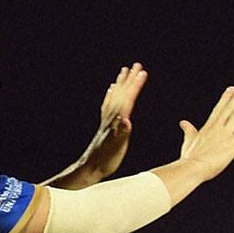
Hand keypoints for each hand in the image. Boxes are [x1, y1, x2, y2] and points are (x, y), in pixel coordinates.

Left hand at [81, 63, 148, 178]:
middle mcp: (111, 117)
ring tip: (124, 71)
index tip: (143, 72)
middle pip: (122, 93)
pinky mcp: (105, 125)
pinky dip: (112, 94)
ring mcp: (106, 120)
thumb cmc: (106, 159)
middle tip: (137, 65)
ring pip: (115, 96)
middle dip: (130, 79)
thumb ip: (122, 133)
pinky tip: (112, 90)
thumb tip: (127, 120)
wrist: (90, 167)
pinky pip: (108, 104)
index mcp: (117, 121)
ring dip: (121, 83)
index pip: (128, 99)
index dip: (136, 85)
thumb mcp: (117, 148)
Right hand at [178, 84, 233, 180]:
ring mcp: (227, 134)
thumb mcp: (188, 141)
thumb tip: (183, 122)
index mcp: (208, 128)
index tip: (231, 89)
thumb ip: (188, 130)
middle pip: (230, 108)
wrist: (192, 167)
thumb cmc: (189, 159)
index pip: (219, 109)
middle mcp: (218, 127)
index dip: (226, 99)